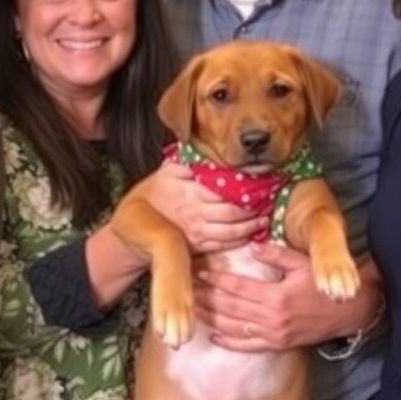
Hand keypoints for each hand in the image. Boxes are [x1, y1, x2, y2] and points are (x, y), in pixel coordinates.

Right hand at [141, 161, 264, 252]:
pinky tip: (251, 233)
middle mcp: (196, 214)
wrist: (132, 225)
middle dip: (252, 208)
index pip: (224, 191)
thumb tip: (203, 153)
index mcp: (190, 194)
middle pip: (231, 212)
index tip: (260, 183)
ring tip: (263, 218)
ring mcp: (198, 233)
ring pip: (231, 232)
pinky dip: (239, 240)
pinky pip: (223, 245)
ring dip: (250, 226)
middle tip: (267, 200)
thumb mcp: (166, 172)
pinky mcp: (198, 247)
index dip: (244, 189)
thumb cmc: (152, 195)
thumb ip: (185, 163)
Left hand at [193, 242, 380, 352]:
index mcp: (276, 295)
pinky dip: (228, 342)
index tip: (198, 271)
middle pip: (229, 307)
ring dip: (210, 318)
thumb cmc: (322, 284)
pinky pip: (248, 346)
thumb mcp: (303, 263)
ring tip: (191, 309)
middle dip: (206, 298)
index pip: (237, 287)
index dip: (215, 280)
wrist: (346, 312)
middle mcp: (272, 318)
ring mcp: (273, 334)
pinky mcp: (277, 344)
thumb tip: (253, 246)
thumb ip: (277, 255)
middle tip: (185, 290)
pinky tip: (213, 335)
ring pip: (233, 327)